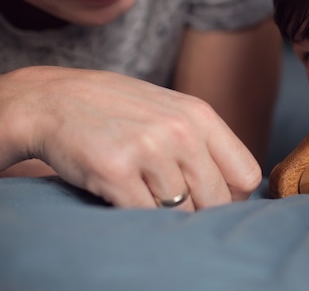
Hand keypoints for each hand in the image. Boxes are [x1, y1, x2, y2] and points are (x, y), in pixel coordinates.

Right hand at [0, 66, 261, 210]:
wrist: (53, 100)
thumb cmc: (118, 111)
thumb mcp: (172, 111)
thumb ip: (205, 144)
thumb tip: (238, 191)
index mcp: (200, 115)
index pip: (246, 175)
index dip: (233, 196)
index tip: (212, 200)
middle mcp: (181, 130)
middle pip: (217, 199)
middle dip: (199, 210)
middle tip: (173, 203)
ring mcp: (149, 149)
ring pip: (181, 212)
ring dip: (163, 212)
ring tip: (141, 190)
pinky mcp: (115, 170)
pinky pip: (145, 215)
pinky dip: (137, 215)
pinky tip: (122, 194)